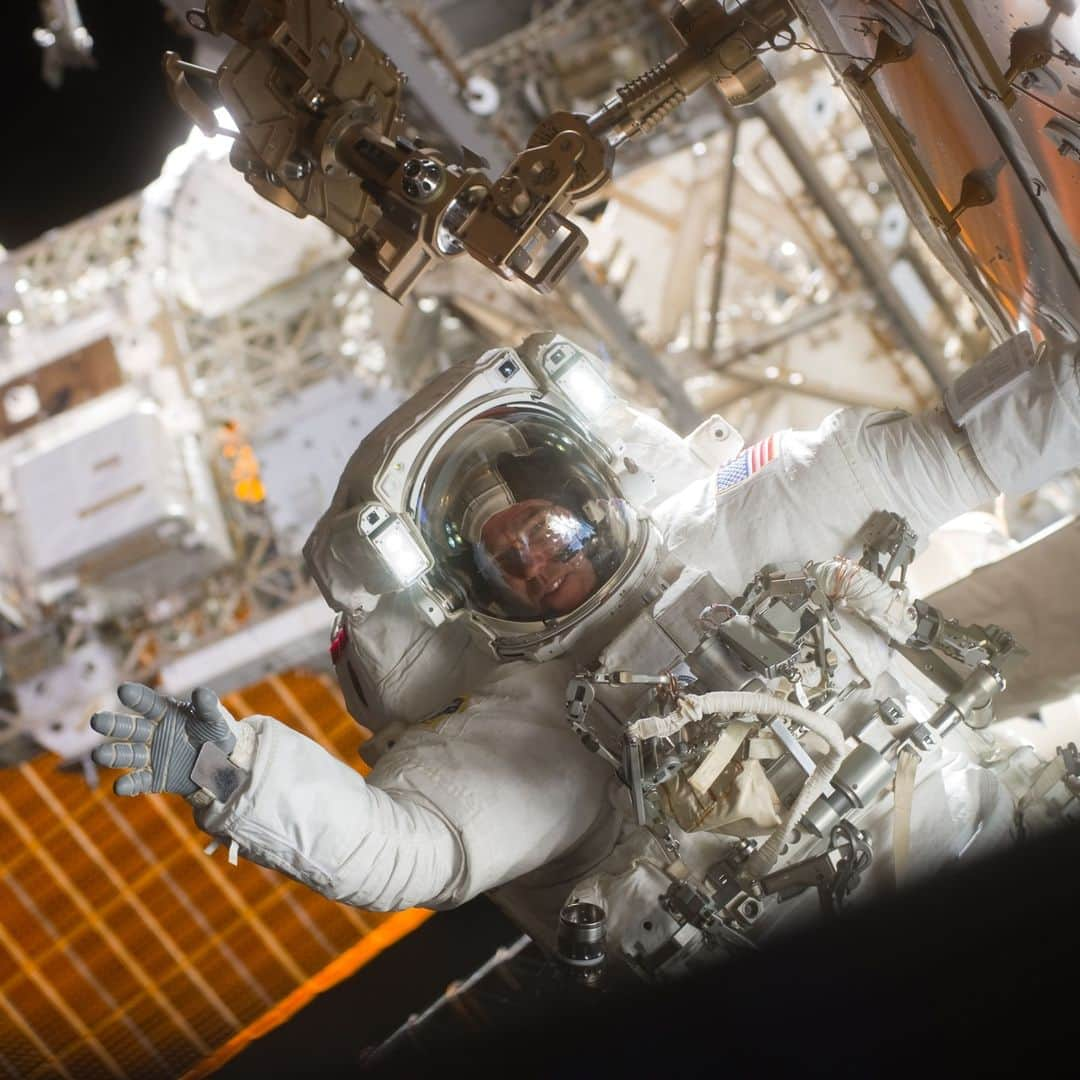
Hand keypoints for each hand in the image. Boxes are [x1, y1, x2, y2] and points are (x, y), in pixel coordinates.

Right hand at [90, 683, 237, 797]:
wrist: (225, 765)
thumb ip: (208, 707)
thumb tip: (201, 691)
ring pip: (128, 754)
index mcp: (167, 713)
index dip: (137, 697)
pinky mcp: (156, 777)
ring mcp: (153, 755)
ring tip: (98, 755)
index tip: (123, 690)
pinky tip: (120, 787)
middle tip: (96, 720)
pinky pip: (140, 780)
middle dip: (113, 724)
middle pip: (130, 728)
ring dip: (113, 755)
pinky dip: (129, 784)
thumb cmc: (218, 735)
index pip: (149, 704)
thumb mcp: (216, 721)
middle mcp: (154, 733)